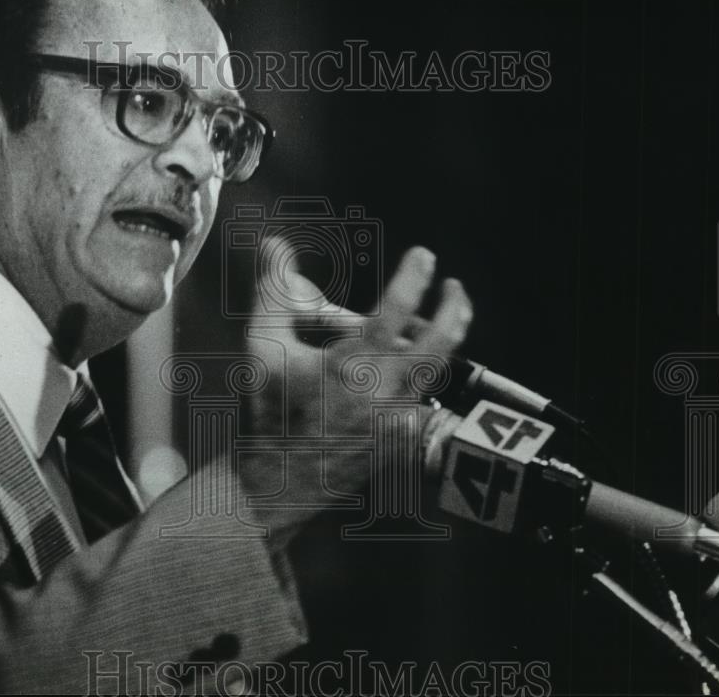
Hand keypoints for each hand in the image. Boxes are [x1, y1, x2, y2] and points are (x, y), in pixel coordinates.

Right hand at [239, 237, 472, 545]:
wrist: (278, 477)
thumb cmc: (269, 408)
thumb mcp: (263, 345)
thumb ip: (274, 290)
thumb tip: (273, 241)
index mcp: (353, 363)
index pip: (398, 307)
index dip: (416, 275)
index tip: (425, 255)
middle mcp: (385, 389)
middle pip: (442, 341)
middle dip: (455, 307)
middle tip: (453, 285)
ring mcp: (398, 416)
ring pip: (438, 370)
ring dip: (443, 340)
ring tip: (433, 323)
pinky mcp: (402, 436)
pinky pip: (428, 398)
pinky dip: (424, 377)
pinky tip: (411, 367)